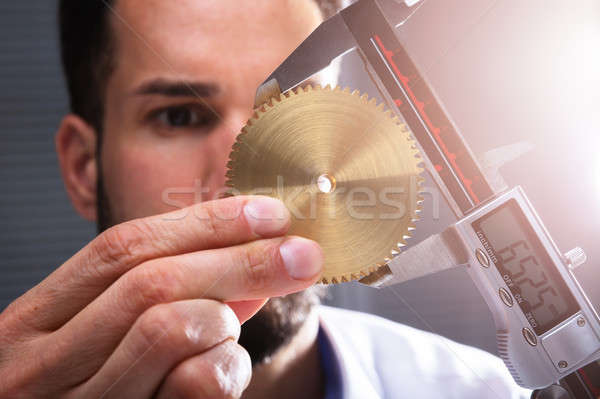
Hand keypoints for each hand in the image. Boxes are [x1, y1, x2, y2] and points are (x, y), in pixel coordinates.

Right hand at [0, 196, 322, 397]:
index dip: (204, 222)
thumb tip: (253, 249)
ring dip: (223, 320)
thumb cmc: (106, 385)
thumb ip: (173, 292)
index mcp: (35, 321)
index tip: (268, 212)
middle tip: (302, 253)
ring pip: (173, 326)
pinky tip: (224, 373)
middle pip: (152, 281)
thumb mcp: (116, 332)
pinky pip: (198, 381)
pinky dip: (228, 365)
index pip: (122, 248)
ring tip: (227, 332)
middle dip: (240, 258)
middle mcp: (41, 366)